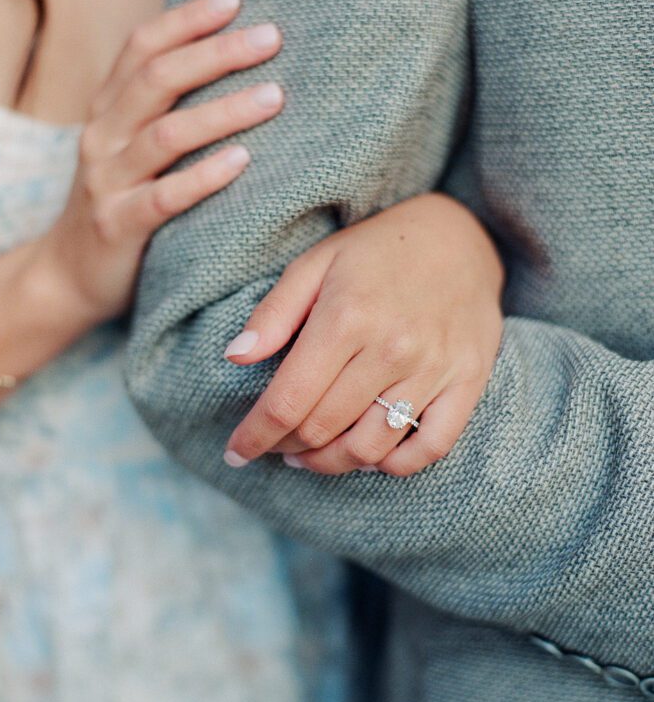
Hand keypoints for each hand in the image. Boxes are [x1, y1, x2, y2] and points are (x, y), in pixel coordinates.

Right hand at [36, 0, 283, 323]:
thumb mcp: (129, 146)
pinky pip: (164, 197)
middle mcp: (102, 136)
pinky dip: (204, 176)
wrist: (68, 276)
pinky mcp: (118, 226)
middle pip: (158, 79)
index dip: (187, 19)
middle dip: (217, 54)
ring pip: (167, 134)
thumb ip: (163, 108)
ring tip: (275, 97)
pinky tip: (242, 160)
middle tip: (272, 38)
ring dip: (224, 111)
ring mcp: (107, 182)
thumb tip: (231, 59)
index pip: (142, 46)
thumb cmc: (120, 201)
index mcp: (107, 109)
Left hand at [222, 193, 503, 476]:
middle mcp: (391, 349)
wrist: (459, 235)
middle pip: (323, 429)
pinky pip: (430, 447)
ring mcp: (434, 369)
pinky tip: (367, 456)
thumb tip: (234, 356)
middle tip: (274, 444)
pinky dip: (393, 466)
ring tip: (310, 455)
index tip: (235, 452)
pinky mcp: (467, 382)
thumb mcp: (316, 263)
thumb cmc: (377, 250)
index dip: (255, 436)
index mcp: (346, 318)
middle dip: (286, 447)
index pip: (288, 401)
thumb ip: (274, 312)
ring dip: (330, 463)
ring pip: (369, 448)